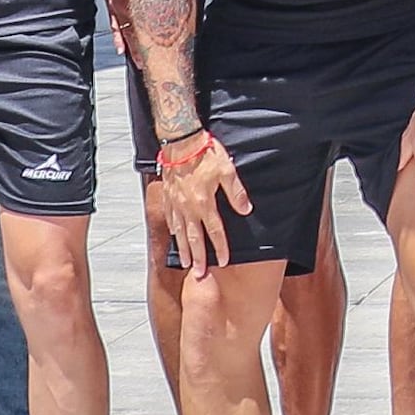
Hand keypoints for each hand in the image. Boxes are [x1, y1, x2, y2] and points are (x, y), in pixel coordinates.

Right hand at [149, 135, 247, 272]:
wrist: (180, 142)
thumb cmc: (204, 153)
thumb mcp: (226, 170)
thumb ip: (236, 192)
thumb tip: (246, 210)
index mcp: (204, 203)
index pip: (214, 232)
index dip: (220, 248)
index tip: (224, 260)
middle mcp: (188, 208)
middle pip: (194, 239)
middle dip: (198, 258)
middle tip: (199, 273)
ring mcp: (176, 204)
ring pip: (180, 232)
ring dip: (184, 249)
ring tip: (186, 263)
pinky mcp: (168, 197)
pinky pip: (170, 220)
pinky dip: (173, 232)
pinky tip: (176, 237)